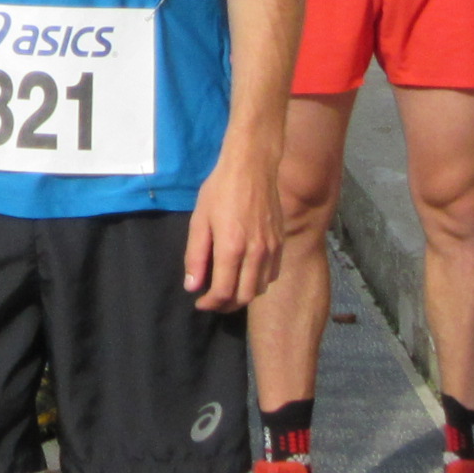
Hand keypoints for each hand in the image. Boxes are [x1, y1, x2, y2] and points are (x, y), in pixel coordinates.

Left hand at [183, 150, 281, 311]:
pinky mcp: (280, 243)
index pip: (224, 292)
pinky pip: (272, 274)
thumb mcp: (199, 220)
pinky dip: (259, 283)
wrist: (252, 167)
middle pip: (244, 296)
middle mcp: (255, 253)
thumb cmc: (220, 190)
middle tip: (212, 301)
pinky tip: (246, 276)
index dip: (210, 304)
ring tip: (228, 291)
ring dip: (243, 296)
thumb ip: (195, 256)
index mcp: (232, 248)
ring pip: (260, 288)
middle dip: (226, 305)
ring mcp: (272, 249)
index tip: (200, 303)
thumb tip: (193, 286)